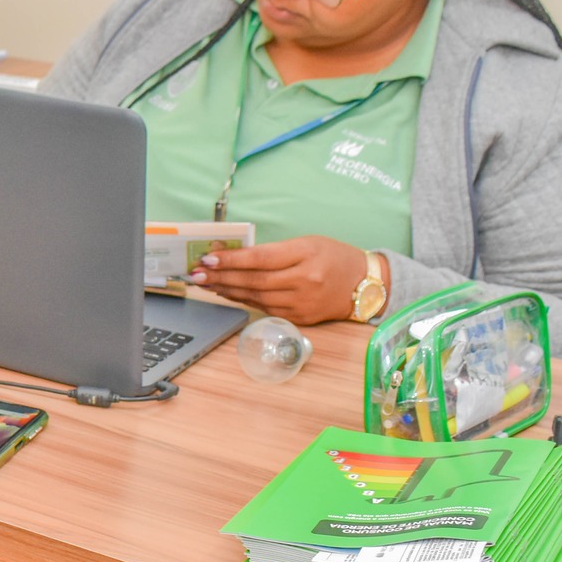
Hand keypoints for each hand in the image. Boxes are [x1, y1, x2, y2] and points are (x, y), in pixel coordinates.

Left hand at [188, 235, 382, 325]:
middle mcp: (304, 281)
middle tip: (196, 273)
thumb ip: (274, 250)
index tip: (208, 258)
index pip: (261, 259)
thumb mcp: (307, 243)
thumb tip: (235, 255)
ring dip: (228, 290)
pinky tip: (229, 293)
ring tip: (206, 283)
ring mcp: (301, 303)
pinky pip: (265, 309)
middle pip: (254, 280)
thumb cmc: (333, 257)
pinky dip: (244, 300)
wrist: (364, 285)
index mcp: (306, 255)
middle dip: (221, 277)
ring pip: (256, 297)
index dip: (231, 259)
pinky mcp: (299, 318)